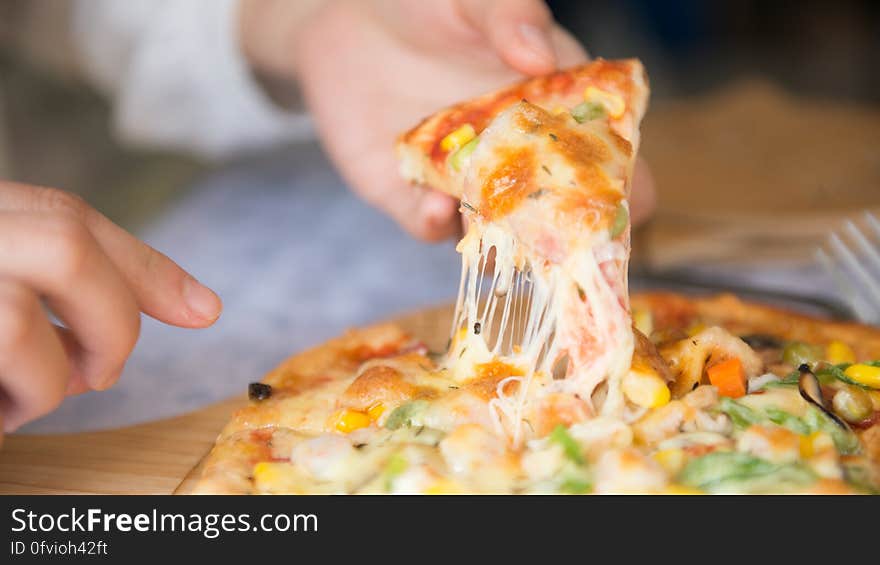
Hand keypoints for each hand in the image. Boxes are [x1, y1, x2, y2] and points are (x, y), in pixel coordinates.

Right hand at [0, 182, 221, 438]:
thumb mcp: (7, 279)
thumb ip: (64, 283)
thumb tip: (200, 307)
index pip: (70, 217)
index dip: (147, 268)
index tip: (205, 311)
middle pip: (66, 248)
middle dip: (111, 323)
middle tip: (100, 376)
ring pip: (18, 324)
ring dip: (45, 382)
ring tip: (17, 406)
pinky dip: (2, 411)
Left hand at [241, 0, 654, 241]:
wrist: (347, 16)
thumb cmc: (429, 2)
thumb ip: (510, 14)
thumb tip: (538, 59)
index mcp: (552, 107)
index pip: (607, 158)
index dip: (627, 183)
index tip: (629, 195)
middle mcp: (513, 156)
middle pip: (557, 211)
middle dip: (570, 233)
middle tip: (575, 241)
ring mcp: (462, 182)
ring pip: (495, 230)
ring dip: (504, 239)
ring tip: (505, 229)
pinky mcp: (408, 193)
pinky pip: (427, 224)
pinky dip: (435, 223)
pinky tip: (437, 208)